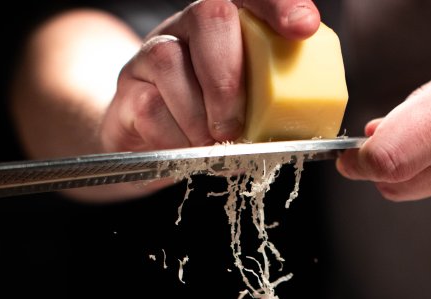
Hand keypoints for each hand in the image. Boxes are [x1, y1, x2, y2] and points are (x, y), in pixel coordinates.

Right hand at [100, 0, 321, 152]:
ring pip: (169, 62)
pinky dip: (175, 138)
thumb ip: (273, 101)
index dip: (279, 4)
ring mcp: (152, 53)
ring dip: (197, 115)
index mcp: (230, 25)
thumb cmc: (214, 121)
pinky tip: (188, 151)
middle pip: (208, 16)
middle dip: (227, 76)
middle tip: (234, 125)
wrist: (153, 143)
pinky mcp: (127, 89)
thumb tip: (303, 117)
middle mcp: (188, 28)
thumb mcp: (251, 109)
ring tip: (212, 144)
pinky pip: (148, 106)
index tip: (303, 28)